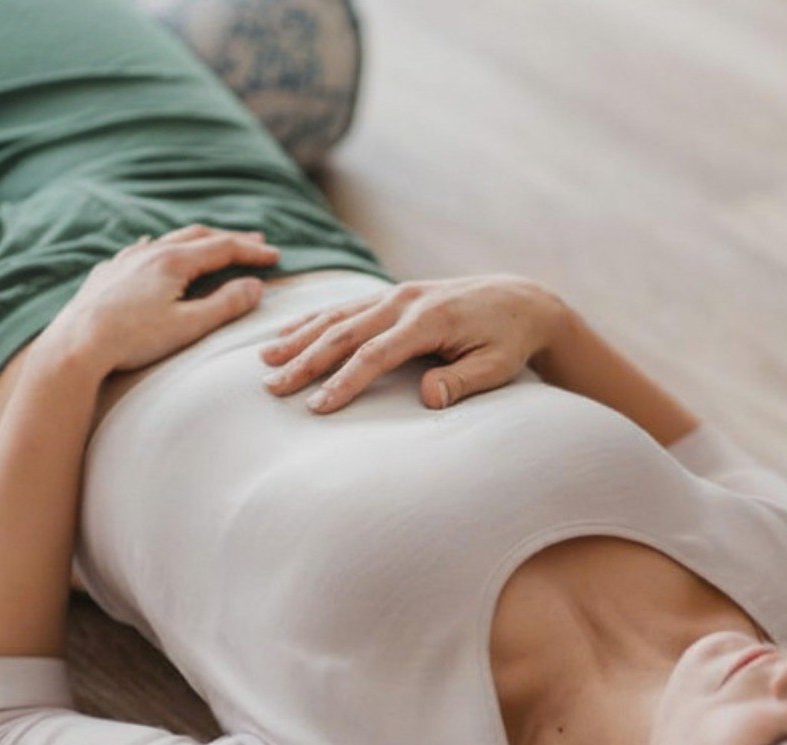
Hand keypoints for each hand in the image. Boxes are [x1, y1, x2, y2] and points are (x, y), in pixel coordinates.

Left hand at [50, 223, 280, 376]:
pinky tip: (157, 251)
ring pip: (168, 240)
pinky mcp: (106, 274)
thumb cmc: (132, 340)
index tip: (275, 255)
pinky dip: (163, 248)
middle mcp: (149, 252)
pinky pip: (141, 250)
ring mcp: (124, 260)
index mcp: (173, 261)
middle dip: (229, 239)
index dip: (252, 251)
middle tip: (255, 241)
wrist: (75, 346)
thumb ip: (226, 305)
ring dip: (197, 241)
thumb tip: (256, 286)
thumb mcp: (189, 326)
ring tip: (213, 244)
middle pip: (198, 236)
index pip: (223, 248)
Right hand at [258, 274, 569, 412]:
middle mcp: (404, 301)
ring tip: (265, 361)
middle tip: (272, 388)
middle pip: (344, 333)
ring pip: (337, 315)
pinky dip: (313, 320)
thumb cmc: (508, 341)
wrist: (521, 300)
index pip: (375, 354)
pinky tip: (287, 333)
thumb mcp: (497, 367)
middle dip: (305, 361)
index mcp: (428, 320)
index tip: (318, 408)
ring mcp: (395, 294)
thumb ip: (463, 382)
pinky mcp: (391, 295)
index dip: (344, 382)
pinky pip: (345, 307)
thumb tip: (427, 398)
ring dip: (299, 338)